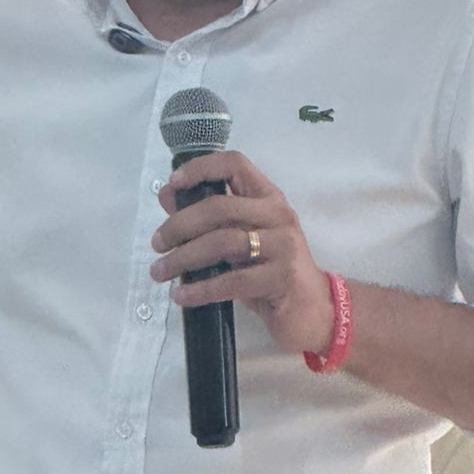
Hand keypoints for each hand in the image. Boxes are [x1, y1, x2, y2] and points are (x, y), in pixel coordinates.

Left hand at [150, 151, 334, 356]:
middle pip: (220, 207)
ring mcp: (282, 245)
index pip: (235, 165)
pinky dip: (201, 289)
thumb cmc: (271, 271)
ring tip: (160, 272)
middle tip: (157, 244)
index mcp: (268, 198)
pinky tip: (182, 295)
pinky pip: (232, 281)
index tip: (174, 182)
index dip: (201, 168)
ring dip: (183, 258)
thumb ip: (207, 219)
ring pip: (222, 243)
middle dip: (180, 225)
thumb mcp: (240, 240)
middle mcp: (278, 215)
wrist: (315, 309)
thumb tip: (168, 196)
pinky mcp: (281, 278)